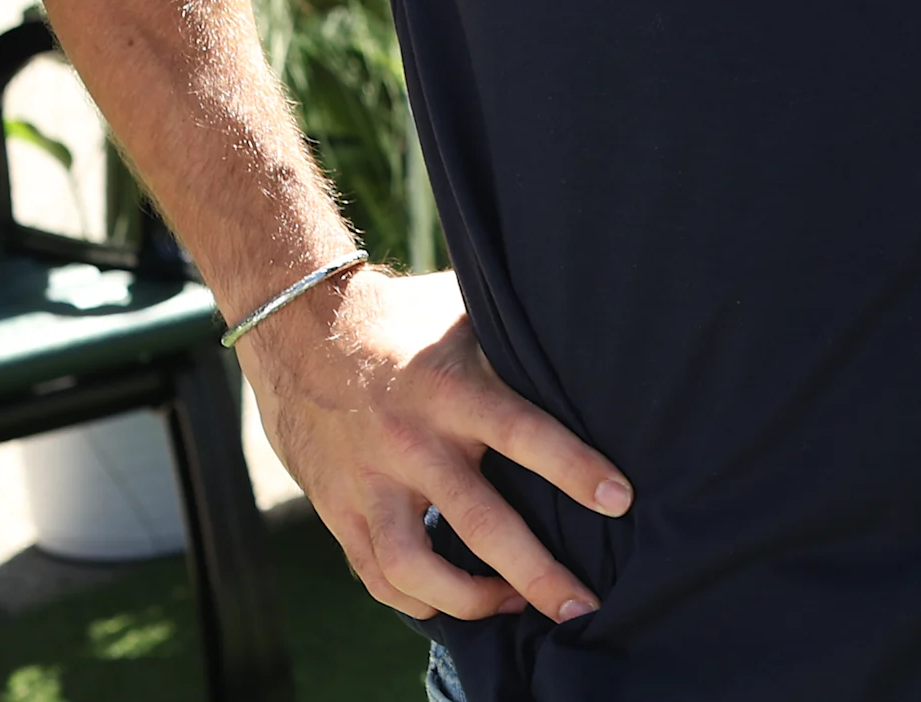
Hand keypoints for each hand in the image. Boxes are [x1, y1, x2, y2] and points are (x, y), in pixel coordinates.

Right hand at [245, 266, 630, 624]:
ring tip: (517, 607)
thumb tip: (596, 336)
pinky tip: (455, 605)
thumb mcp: (465, 313)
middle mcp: (411, 442)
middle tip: (583, 604)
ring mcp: (371, 482)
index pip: (524, 433)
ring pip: (417, 567)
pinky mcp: (340, 508)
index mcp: (452, 389)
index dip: (574, 468)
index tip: (621, 501)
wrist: (299, 331)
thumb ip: (516, 339)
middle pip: (480, 523)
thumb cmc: (406, 320)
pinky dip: (418, 600)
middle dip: (537, 573)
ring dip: (472, 601)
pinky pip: (377, 574)